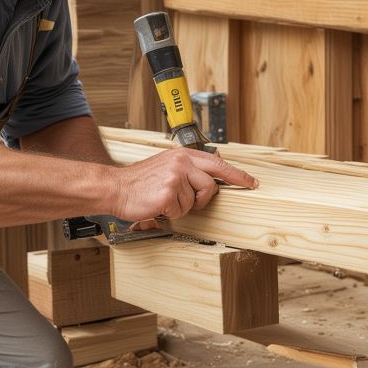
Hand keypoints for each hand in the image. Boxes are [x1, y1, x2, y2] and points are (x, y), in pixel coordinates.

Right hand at [110, 148, 257, 221]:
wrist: (116, 187)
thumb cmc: (140, 180)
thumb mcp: (167, 165)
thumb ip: (188, 167)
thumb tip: (211, 174)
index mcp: (183, 155)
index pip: (218, 163)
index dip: (237, 175)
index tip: (251, 182)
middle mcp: (182, 163)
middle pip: (211, 185)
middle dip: (203, 198)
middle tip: (188, 200)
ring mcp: (176, 177)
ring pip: (195, 201)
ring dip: (181, 206)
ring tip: (164, 199)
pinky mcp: (169, 192)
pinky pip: (181, 210)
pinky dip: (171, 213)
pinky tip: (158, 204)